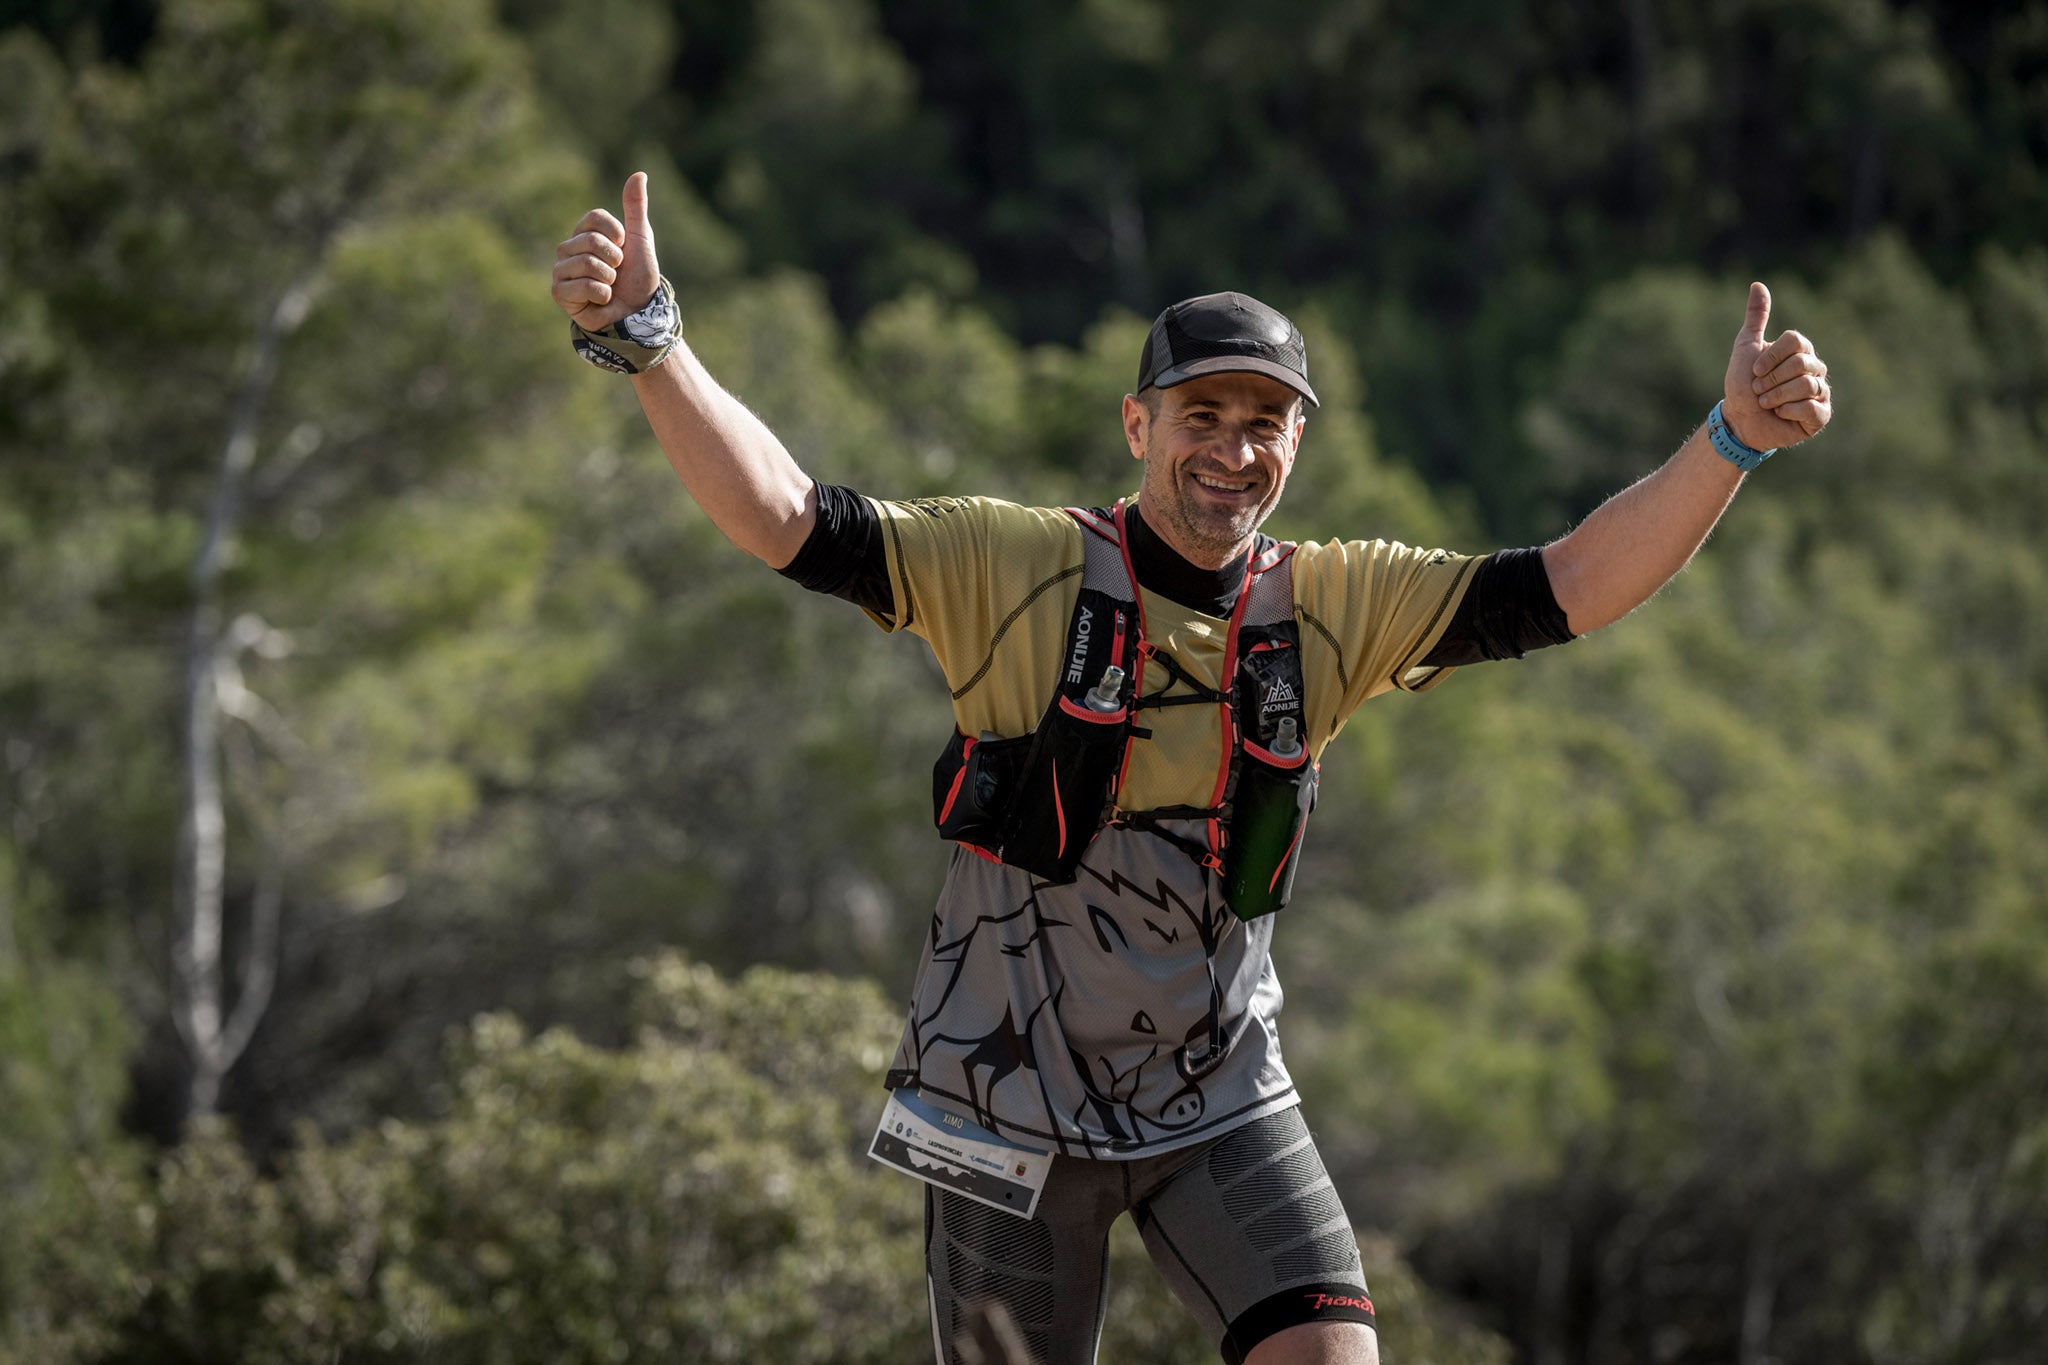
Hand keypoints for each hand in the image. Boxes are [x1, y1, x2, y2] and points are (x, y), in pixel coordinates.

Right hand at [552, 171, 661, 332]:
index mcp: (585, 233)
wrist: (638, 313)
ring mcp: (561, 271)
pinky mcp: (559, 293)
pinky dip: (600, 294)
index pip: (594, 218)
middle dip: (614, 259)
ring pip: (585, 263)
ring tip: (610, 287)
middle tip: (618, 273)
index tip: (624, 247)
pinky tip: (601, 301)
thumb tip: (639, 174)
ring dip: (608, 279)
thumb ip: (635, 207)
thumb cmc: (639, 278)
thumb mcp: (640, 239)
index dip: (615, 233)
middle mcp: (569, 249)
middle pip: (589, 240)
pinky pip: (579, 286)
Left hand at [1723, 282, 1830, 449]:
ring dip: (1776, 397)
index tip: (1755, 371)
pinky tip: (1780, 415)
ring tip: (1766, 403)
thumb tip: (1757, 284)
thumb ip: (1755, 318)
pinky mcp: (1821, 416)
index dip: (1770, 357)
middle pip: (1800, 364)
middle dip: (1770, 380)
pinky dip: (1788, 412)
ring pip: (1806, 385)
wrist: (1739, 420)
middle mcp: (1816, 369)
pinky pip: (1811, 408)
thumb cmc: (1742, 384)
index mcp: (1801, 351)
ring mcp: (1821, 392)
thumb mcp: (1746, 347)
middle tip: (1758, 390)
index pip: (1796, 341)